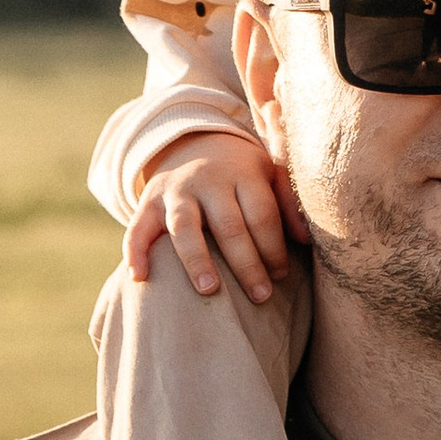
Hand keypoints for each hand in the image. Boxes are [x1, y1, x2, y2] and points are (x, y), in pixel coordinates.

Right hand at [125, 129, 299, 301]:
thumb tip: (305, 240)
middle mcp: (208, 181)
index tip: (281, 276)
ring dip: (197, 259)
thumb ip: (289, 203)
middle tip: (261, 296)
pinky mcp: (148, 202)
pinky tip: (139, 278)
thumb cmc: (242, 172)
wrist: (195, 142)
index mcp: (244, 173)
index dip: (273, 247)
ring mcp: (175, 191)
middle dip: (246, 263)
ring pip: (184, 226)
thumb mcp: (270, 174)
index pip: (262, 214)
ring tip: (210, 290)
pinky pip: (137, 228)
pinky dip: (135, 252)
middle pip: (229, 225)